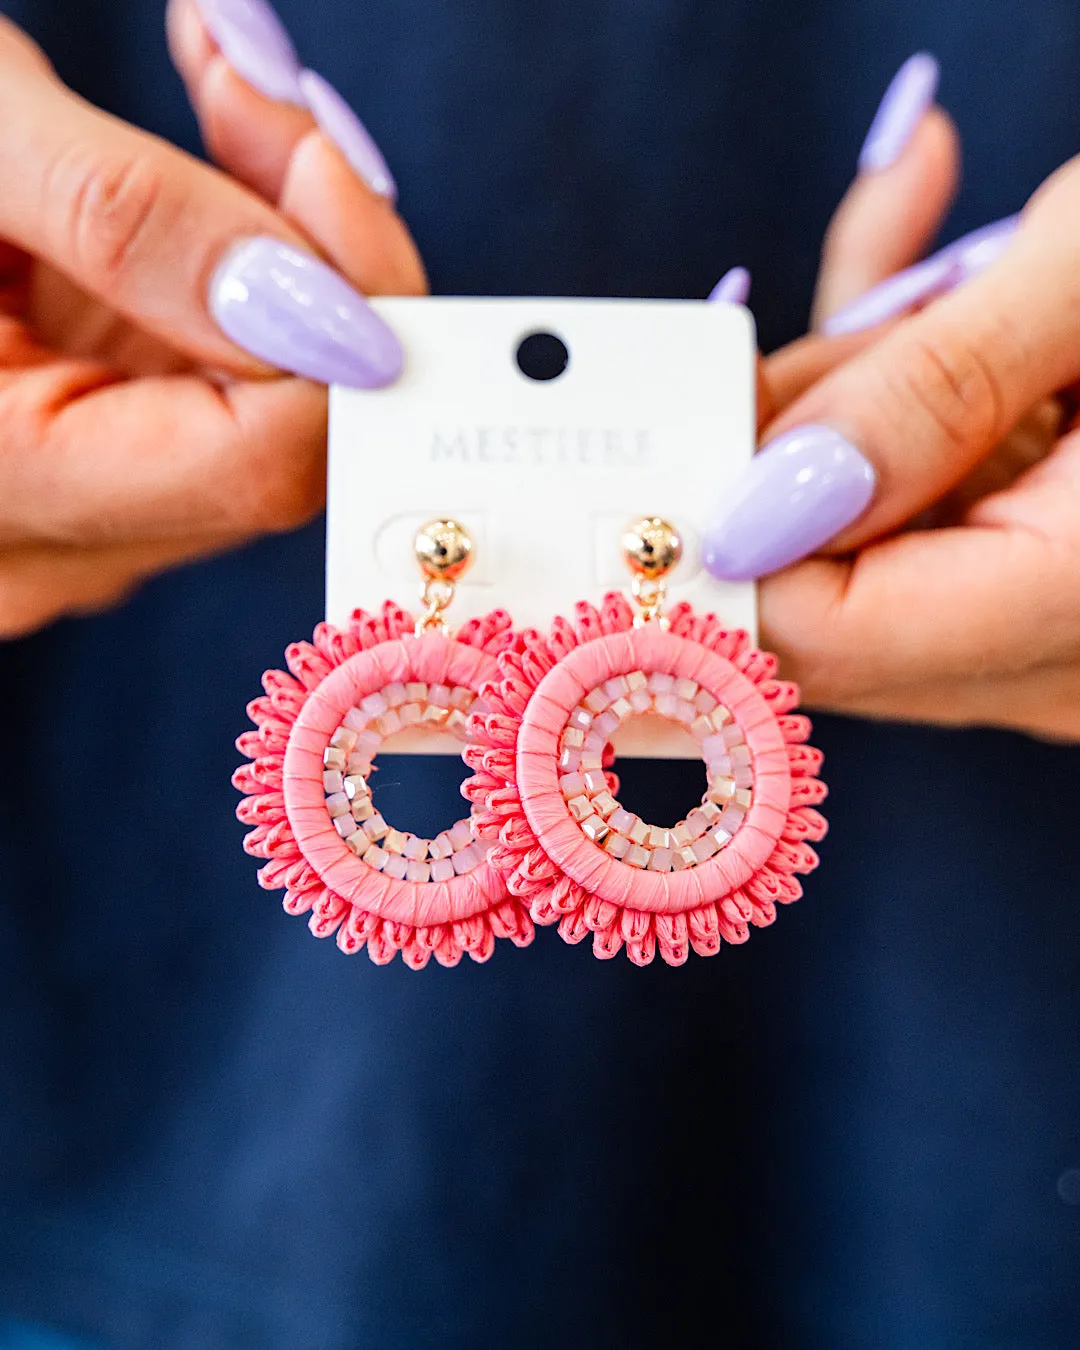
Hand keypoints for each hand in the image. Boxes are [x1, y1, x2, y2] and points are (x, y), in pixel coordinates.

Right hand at [0, 1, 424, 636]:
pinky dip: (243, 277)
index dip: (339, 327)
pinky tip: (210, 166)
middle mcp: (37, 547)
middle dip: (319, 264)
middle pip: (280, 443)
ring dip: (287, 253)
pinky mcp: (89, 458)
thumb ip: (131, 223)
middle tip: (262, 95)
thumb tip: (332, 317)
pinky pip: (221, 390)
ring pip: (266, 414)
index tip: (323, 164)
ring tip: (226, 89)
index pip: (261, 464)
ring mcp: (70, 514)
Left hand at [708, 69, 1079, 740]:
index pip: (814, 635)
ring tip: (905, 255)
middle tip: (750, 334)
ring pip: (879, 548)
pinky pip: (944, 521)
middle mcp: (1070, 664)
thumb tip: (759, 495)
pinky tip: (930, 260)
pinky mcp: (1067, 586)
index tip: (668, 422)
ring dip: (858, 405)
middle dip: (775, 455)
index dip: (717, 532)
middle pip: (827, 598)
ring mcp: (1071, 635)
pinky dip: (924, 409)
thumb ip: (935, 388)